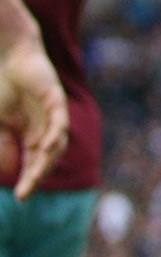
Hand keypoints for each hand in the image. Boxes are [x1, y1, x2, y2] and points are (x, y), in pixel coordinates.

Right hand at [0, 33, 66, 199]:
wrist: (8, 59)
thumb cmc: (3, 90)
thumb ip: (4, 146)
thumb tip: (10, 171)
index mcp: (33, 133)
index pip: (36, 162)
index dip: (30, 179)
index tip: (20, 197)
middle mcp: (46, 126)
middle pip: (49, 157)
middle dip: (38, 175)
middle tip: (27, 191)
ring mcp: (52, 113)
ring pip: (58, 142)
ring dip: (48, 160)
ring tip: (36, 176)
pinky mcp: (55, 98)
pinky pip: (59, 120)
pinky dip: (55, 134)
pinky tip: (46, 147)